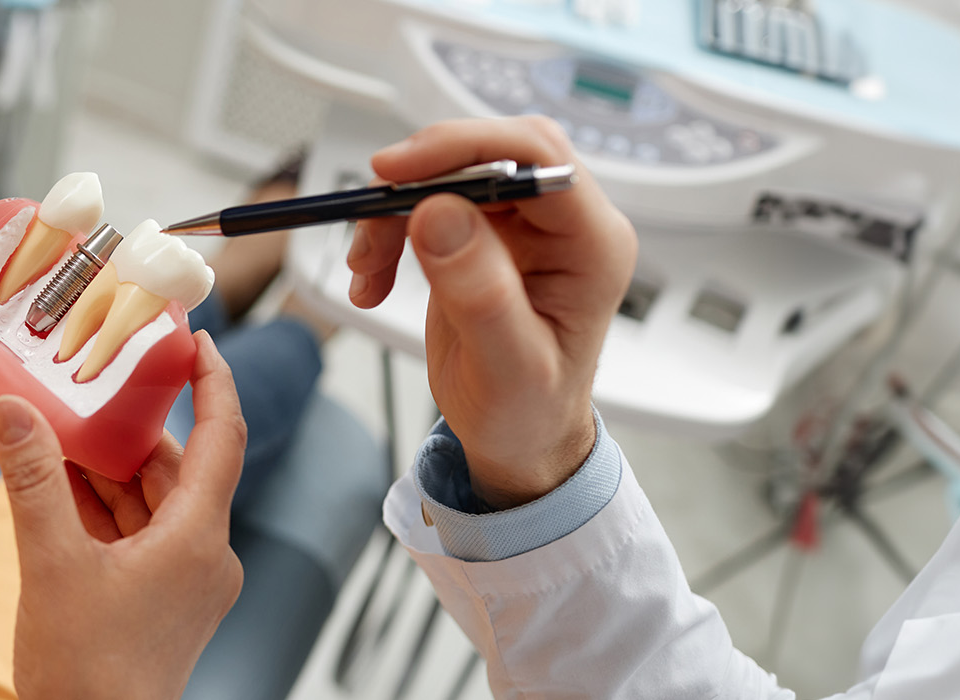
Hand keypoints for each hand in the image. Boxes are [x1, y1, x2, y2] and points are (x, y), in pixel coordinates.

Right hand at [0, 332, 245, 699]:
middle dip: (132, 426)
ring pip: (151, 502)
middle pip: (177, 468)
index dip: (213, 381)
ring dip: (109, 468)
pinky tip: (59, 482)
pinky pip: (137, 535)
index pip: (222, 436)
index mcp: (199, 538)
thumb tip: (17, 407)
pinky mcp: (160, 601)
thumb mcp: (51, 563)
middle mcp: (205, 555)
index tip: (197, 338)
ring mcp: (184, 581)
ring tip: (61, 424)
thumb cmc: (87, 674)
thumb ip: (33, 481)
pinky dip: (103, 508)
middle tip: (95, 376)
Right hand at [346, 117, 636, 507]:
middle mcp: (563, 224)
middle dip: (423, 175)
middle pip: (491, 152)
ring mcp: (523, 226)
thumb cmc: (529, 411)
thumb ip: (480, 292)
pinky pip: (428, 204)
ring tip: (366, 268)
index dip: (468, 148)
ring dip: (395, 211)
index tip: (401, 171)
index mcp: (593, 245)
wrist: (518, 436)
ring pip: (450, 175)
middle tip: (372, 208)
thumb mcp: (508, 367)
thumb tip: (439, 213)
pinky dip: (389, 232)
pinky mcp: (485, 234)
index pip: (537, 157)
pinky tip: (373, 278)